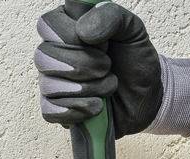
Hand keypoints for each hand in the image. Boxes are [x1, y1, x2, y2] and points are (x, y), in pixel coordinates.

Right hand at [35, 2, 161, 137]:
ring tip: (108, 88)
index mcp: (65, 26)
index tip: (102, 44)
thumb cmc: (134, 61)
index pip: (47, 24)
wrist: (146, 97)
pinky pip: (49, 111)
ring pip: (48, 85)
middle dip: (84, 65)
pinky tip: (96, 107)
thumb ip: (110, 17)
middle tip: (108, 67)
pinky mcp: (56, 108)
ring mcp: (51, 81)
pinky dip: (77, 111)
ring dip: (86, 90)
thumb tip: (83, 32)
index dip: (73, 37)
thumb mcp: (132, 30)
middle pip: (43, 56)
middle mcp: (53, 52)